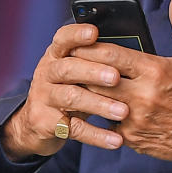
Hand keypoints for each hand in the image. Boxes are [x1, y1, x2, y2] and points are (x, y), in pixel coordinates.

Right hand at [0, 23, 129, 160]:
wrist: (36, 123)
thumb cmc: (70, 88)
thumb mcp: (78, 71)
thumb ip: (96, 62)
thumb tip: (134, 55)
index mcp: (56, 55)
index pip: (63, 38)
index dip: (77, 34)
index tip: (94, 32)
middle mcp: (47, 72)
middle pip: (68, 68)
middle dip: (93, 71)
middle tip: (115, 77)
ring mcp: (44, 98)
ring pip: (71, 98)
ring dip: (99, 104)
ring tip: (123, 111)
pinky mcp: (45, 123)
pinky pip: (74, 129)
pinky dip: (97, 135)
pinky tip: (115, 139)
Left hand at [71, 0, 171, 162]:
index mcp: (154, 70)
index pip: (110, 55)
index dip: (89, 48)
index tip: (78, 43)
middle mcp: (142, 96)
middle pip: (96, 79)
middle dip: (82, 70)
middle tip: (70, 63)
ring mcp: (136, 119)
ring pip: (97, 103)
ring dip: (87, 92)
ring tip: (77, 83)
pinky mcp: (133, 138)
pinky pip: (106, 125)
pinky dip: (101, 115)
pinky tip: (96, 107)